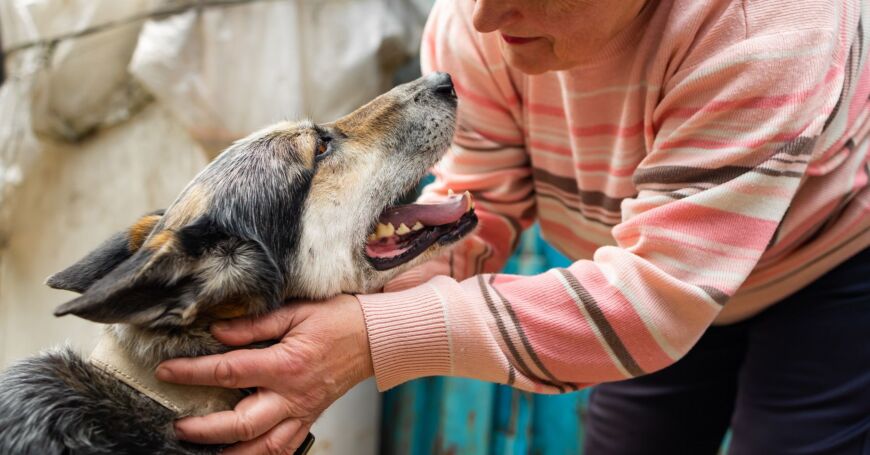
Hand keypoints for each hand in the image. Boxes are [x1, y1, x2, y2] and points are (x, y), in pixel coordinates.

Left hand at [155, 294, 372, 453]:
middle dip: (204, 429)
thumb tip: (217, 332)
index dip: (192, 373)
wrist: (376, 337)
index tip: (166, 371)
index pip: (229, 372)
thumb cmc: (339, 319)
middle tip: (176, 424)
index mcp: (286, 365)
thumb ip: (254, 324)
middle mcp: (292, 396)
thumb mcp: (296, 311)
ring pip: (262, 449)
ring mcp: (302, 413)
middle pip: (241, 425)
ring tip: (201, 452)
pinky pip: (284, 450)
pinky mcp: (309, 419)